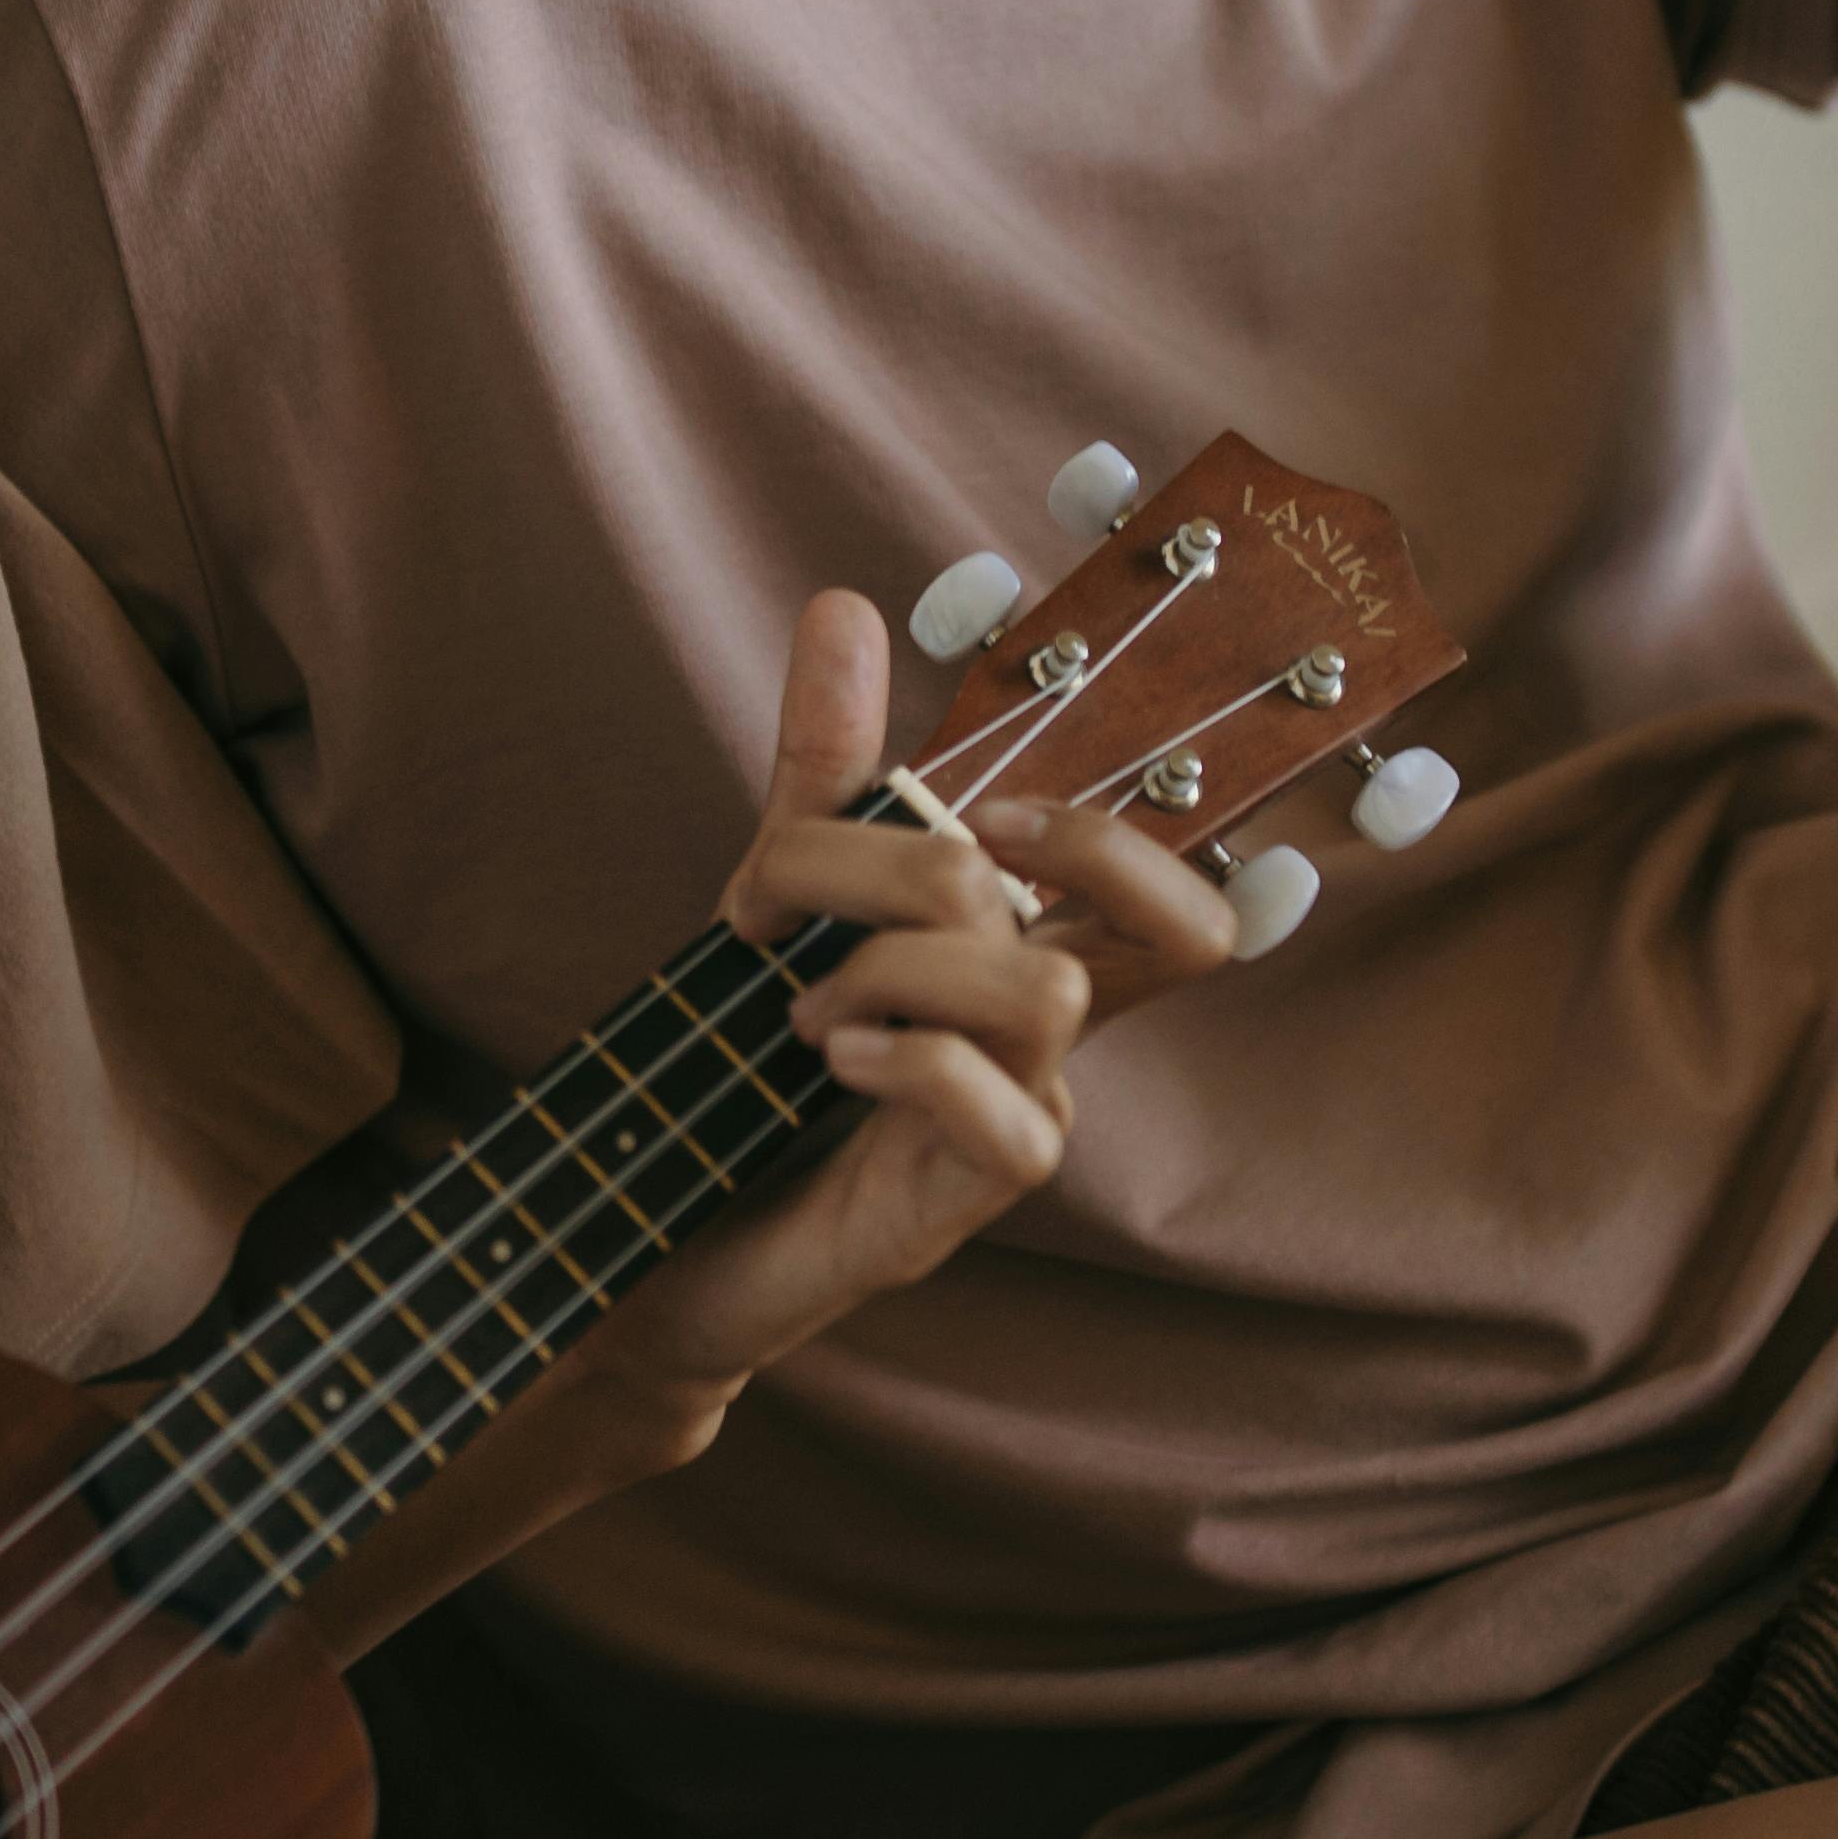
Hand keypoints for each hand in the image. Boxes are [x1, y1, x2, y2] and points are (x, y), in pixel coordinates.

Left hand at [601, 588, 1233, 1409]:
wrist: (655, 1233)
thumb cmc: (740, 1068)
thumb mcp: (780, 895)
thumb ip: (825, 768)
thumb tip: (844, 605)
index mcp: (1018, 961)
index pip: (1181, 904)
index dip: (1122, 837)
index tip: (987, 815)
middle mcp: (1041, 1041)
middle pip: (1135, 919)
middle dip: (945, 864)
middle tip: (832, 903)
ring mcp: (1017, 1119)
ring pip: (1052, 989)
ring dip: (902, 964)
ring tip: (803, 1007)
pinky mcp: (965, 1201)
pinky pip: (1003, 1112)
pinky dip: (905, 1057)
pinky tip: (823, 1057)